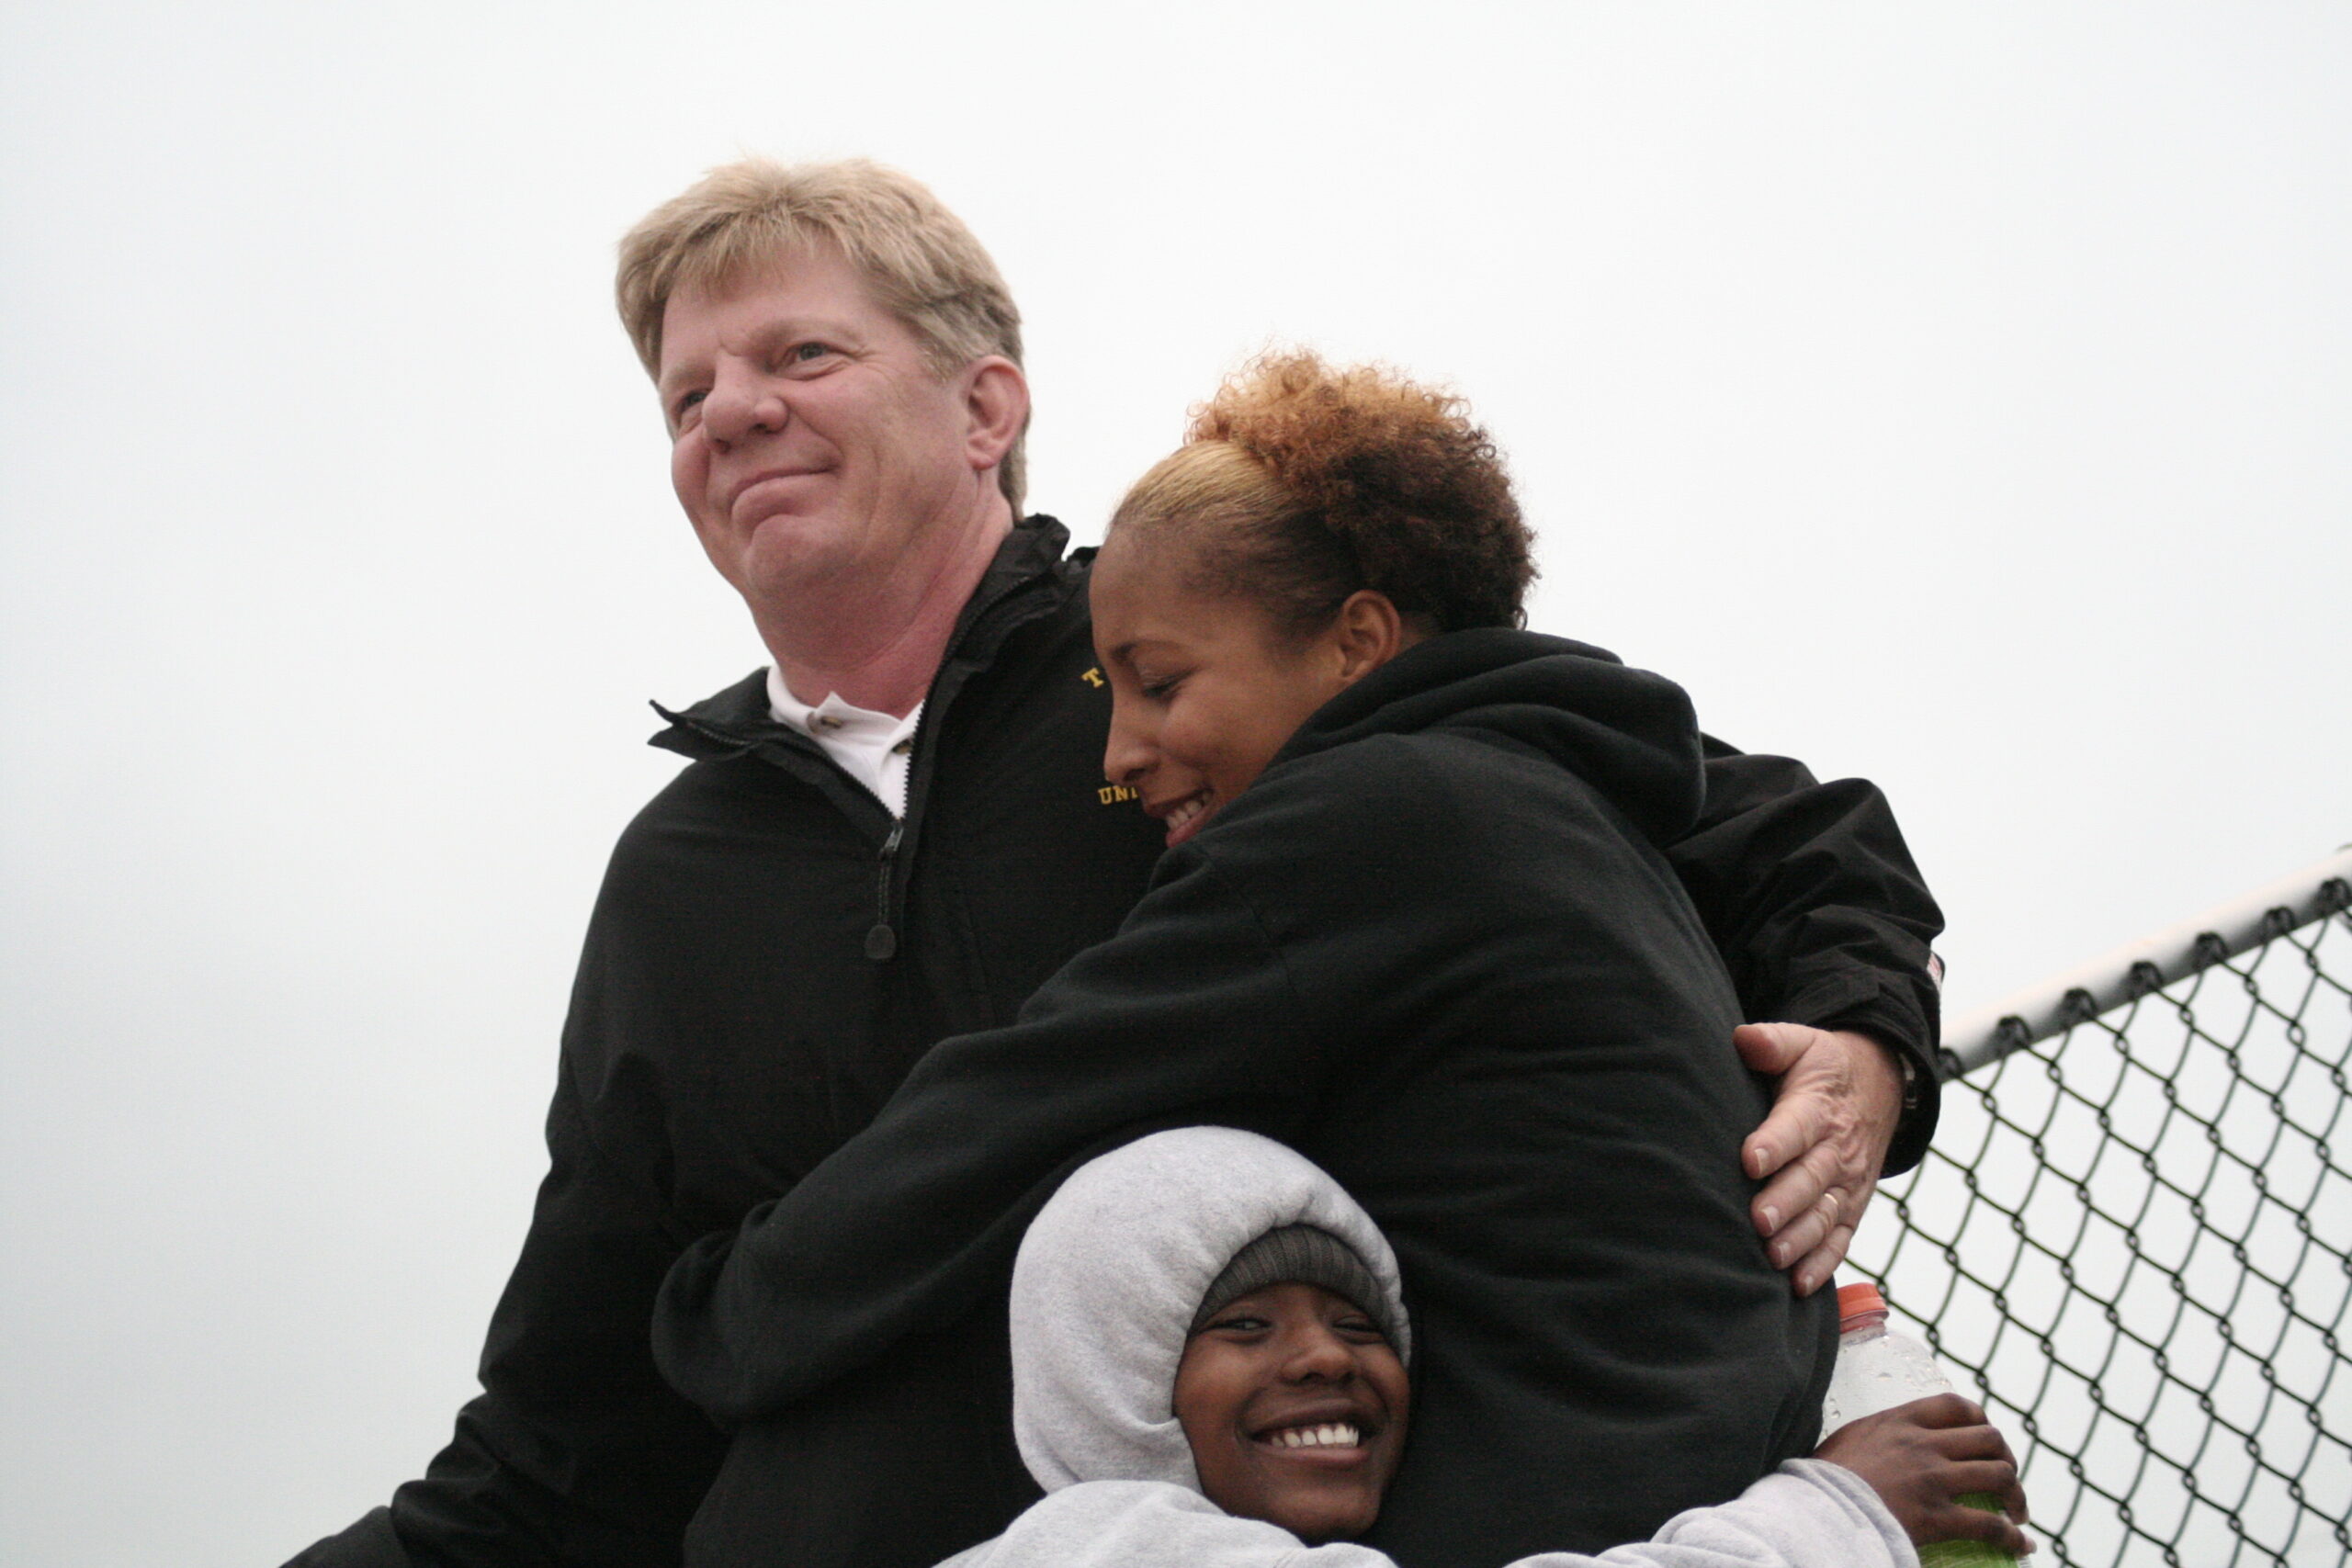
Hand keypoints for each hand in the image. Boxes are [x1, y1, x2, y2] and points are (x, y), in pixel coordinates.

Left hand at [1733, 1023, 1903, 1294]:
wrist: (1880, 1085)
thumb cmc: (1823, 1067)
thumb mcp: (1803, 1043)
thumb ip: (1772, 1042)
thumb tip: (1743, 1038)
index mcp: (1818, 1108)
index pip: (1796, 1127)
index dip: (1774, 1143)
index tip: (1749, 1159)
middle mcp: (1837, 1150)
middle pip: (1811, 1178)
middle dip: (1785, 1201)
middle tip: (1757, 1220)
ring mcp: (1847, 1183)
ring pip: (1825, 1214)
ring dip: (1801, 1238)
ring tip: (1773, 1256)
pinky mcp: (1851, 1206)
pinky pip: (1841, 1238)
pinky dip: (1823, 1264)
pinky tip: (1799, 1285)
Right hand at [1814, 1394, 2034, 1557]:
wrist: (1815, 1512)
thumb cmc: (1820, 1480)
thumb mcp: (1848, 1442)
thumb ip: (1875, 1438)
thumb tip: (1878, 1449)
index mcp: (1900, 1421)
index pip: (1956, 1405)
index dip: (1981, 1420)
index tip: (1985, 1439)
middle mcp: (1923, 1444)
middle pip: (1989, 1438)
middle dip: (2006, 1458)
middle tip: (2006, 1480)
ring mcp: (1933, 1479)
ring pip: (1999, 1475)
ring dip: (2016, 1496)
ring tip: (2016, 1513)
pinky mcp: (1938, 1517)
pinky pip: (1990, 1526)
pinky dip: (2011, 1537)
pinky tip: (2019, 1546)